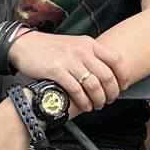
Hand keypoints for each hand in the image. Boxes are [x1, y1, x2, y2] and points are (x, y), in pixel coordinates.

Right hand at [8, 31, 127, 114]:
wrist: (25, 45)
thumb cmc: (50, 48)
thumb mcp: (75, 44)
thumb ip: (90, 55)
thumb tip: (107, 73)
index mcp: (89, 44)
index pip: (116, 60)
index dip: (123, 76)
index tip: (124, 86)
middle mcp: (82, 51)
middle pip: (107, 76)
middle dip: (112, 93)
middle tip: (110, 100)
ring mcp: (69, 61)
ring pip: (94, 86)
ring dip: (99, 100)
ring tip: (97, 105)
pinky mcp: (57, 71)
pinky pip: (77, 91)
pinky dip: (84, 102)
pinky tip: (85, 105)